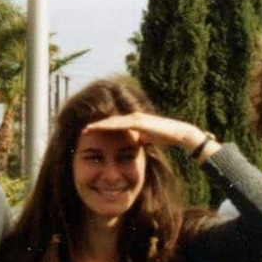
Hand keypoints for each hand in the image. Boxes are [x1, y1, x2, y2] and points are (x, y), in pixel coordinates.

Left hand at [83, 112, 213, 152]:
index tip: (90, 134)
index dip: (101, 129)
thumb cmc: (165, 137)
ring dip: (98, 125)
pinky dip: (109, 126)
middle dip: (96, 126)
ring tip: (86, 129)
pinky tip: (100, 128)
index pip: (114, 125)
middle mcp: (132, 117)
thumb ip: (139, 139)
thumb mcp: (147, 139)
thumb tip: (133, 143)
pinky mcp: (138, 121)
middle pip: (110, 121)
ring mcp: (135, 118)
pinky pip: (120, 124)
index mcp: (134, 122)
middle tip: (83, 131)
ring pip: (112, 121)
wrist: (178, 133)